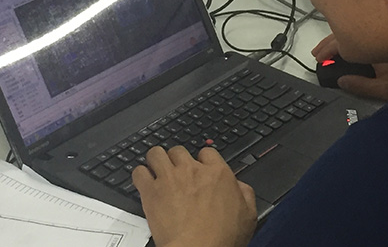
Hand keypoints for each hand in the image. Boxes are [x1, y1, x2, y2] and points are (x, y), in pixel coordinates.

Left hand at [132, 146, 256, 246]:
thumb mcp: (248, 215)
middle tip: (176, 172)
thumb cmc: (221, 239)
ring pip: (156, 153)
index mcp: (217, 173)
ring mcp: (169, 178)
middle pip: (179, 150)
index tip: (199, 169)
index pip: (206, 152)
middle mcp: (192, 170)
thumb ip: (245, 194)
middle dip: (176, 160)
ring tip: (157, 170)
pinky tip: (144, 182)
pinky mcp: (151, 191)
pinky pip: (139, 172)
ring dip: (156, 160)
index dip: (202, 160)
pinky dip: (140, 175)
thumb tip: (240, 185)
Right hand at [312, 34, 387, 100]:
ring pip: (359, 27)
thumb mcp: (387, 88)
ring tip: (332, 46)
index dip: (328, 50)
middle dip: (331, 42)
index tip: (318, 57)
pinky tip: (357, 40)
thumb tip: (340, 79)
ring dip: (344, 35)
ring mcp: (386, 29)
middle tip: (318, 52)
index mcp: (372, 43)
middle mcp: (377, 31)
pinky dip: (359, 34)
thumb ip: (362, 85)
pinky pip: (371, 28)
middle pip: (348, 31)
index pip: (342, 43)